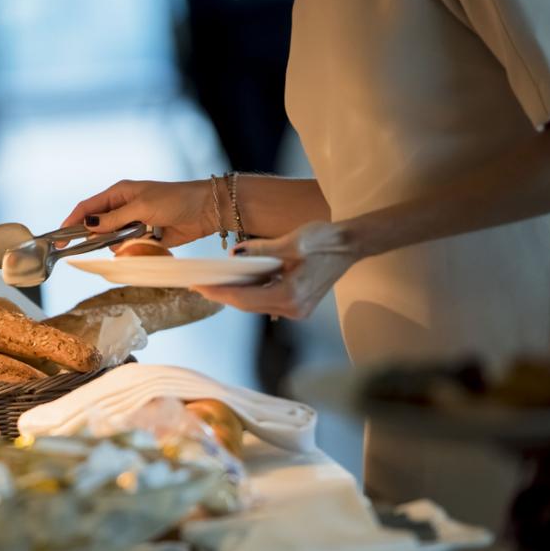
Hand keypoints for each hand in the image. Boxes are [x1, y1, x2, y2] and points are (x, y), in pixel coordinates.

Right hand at [61, 179, 215, 247]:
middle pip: (97, 226)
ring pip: (113, 241)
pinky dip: (133, 249)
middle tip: (96, 246)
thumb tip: (88, 224)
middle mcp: (122, 208)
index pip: (87, 207)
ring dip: (120, 244)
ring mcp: (133, 224)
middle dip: (97, 236)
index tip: (60, 238)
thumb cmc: (174, 200)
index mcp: (118, 194)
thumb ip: (114, 218)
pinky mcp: (145, 238)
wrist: (204, 210)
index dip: (71, 221)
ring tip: (141, 236)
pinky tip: (149, 241)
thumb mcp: (141, 206)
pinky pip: (129, 248)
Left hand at [192, 222, 357, 319]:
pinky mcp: (299, 304)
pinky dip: (252, 291)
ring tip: (213, 282)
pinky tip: (238, 281)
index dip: (218, 292)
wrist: (352, 244)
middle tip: (198, 284)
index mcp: (289, 295)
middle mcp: (293, 308)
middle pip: (247, 304)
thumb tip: (234, 255)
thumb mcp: (291, 242)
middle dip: (222, 294)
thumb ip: (260, 251)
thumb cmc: (325, 240)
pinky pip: (267, 300)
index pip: (243, 298)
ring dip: (236, 293)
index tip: (197, 286)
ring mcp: (297, 309)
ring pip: (256, 304)